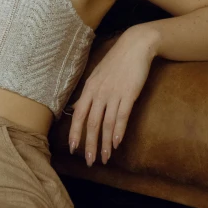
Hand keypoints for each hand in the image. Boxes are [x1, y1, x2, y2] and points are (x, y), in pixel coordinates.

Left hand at [68, 26, 158, 165]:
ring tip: (105, 158)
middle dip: (90, 144)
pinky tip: (117, 143)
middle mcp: (99, 93)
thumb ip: (87, 95)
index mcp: (89, 89)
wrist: (135, 46)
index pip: (78, 115)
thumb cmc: (116, 63)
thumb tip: (76, 108)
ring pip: (106, 123)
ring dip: (105, 143)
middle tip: (89, 161)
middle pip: (91, 123)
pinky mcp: (129, 94)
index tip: (73, 148)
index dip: (75, 133)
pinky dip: (119, 131)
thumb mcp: (97, 77)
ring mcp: (113, 94)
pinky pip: (122, 116)